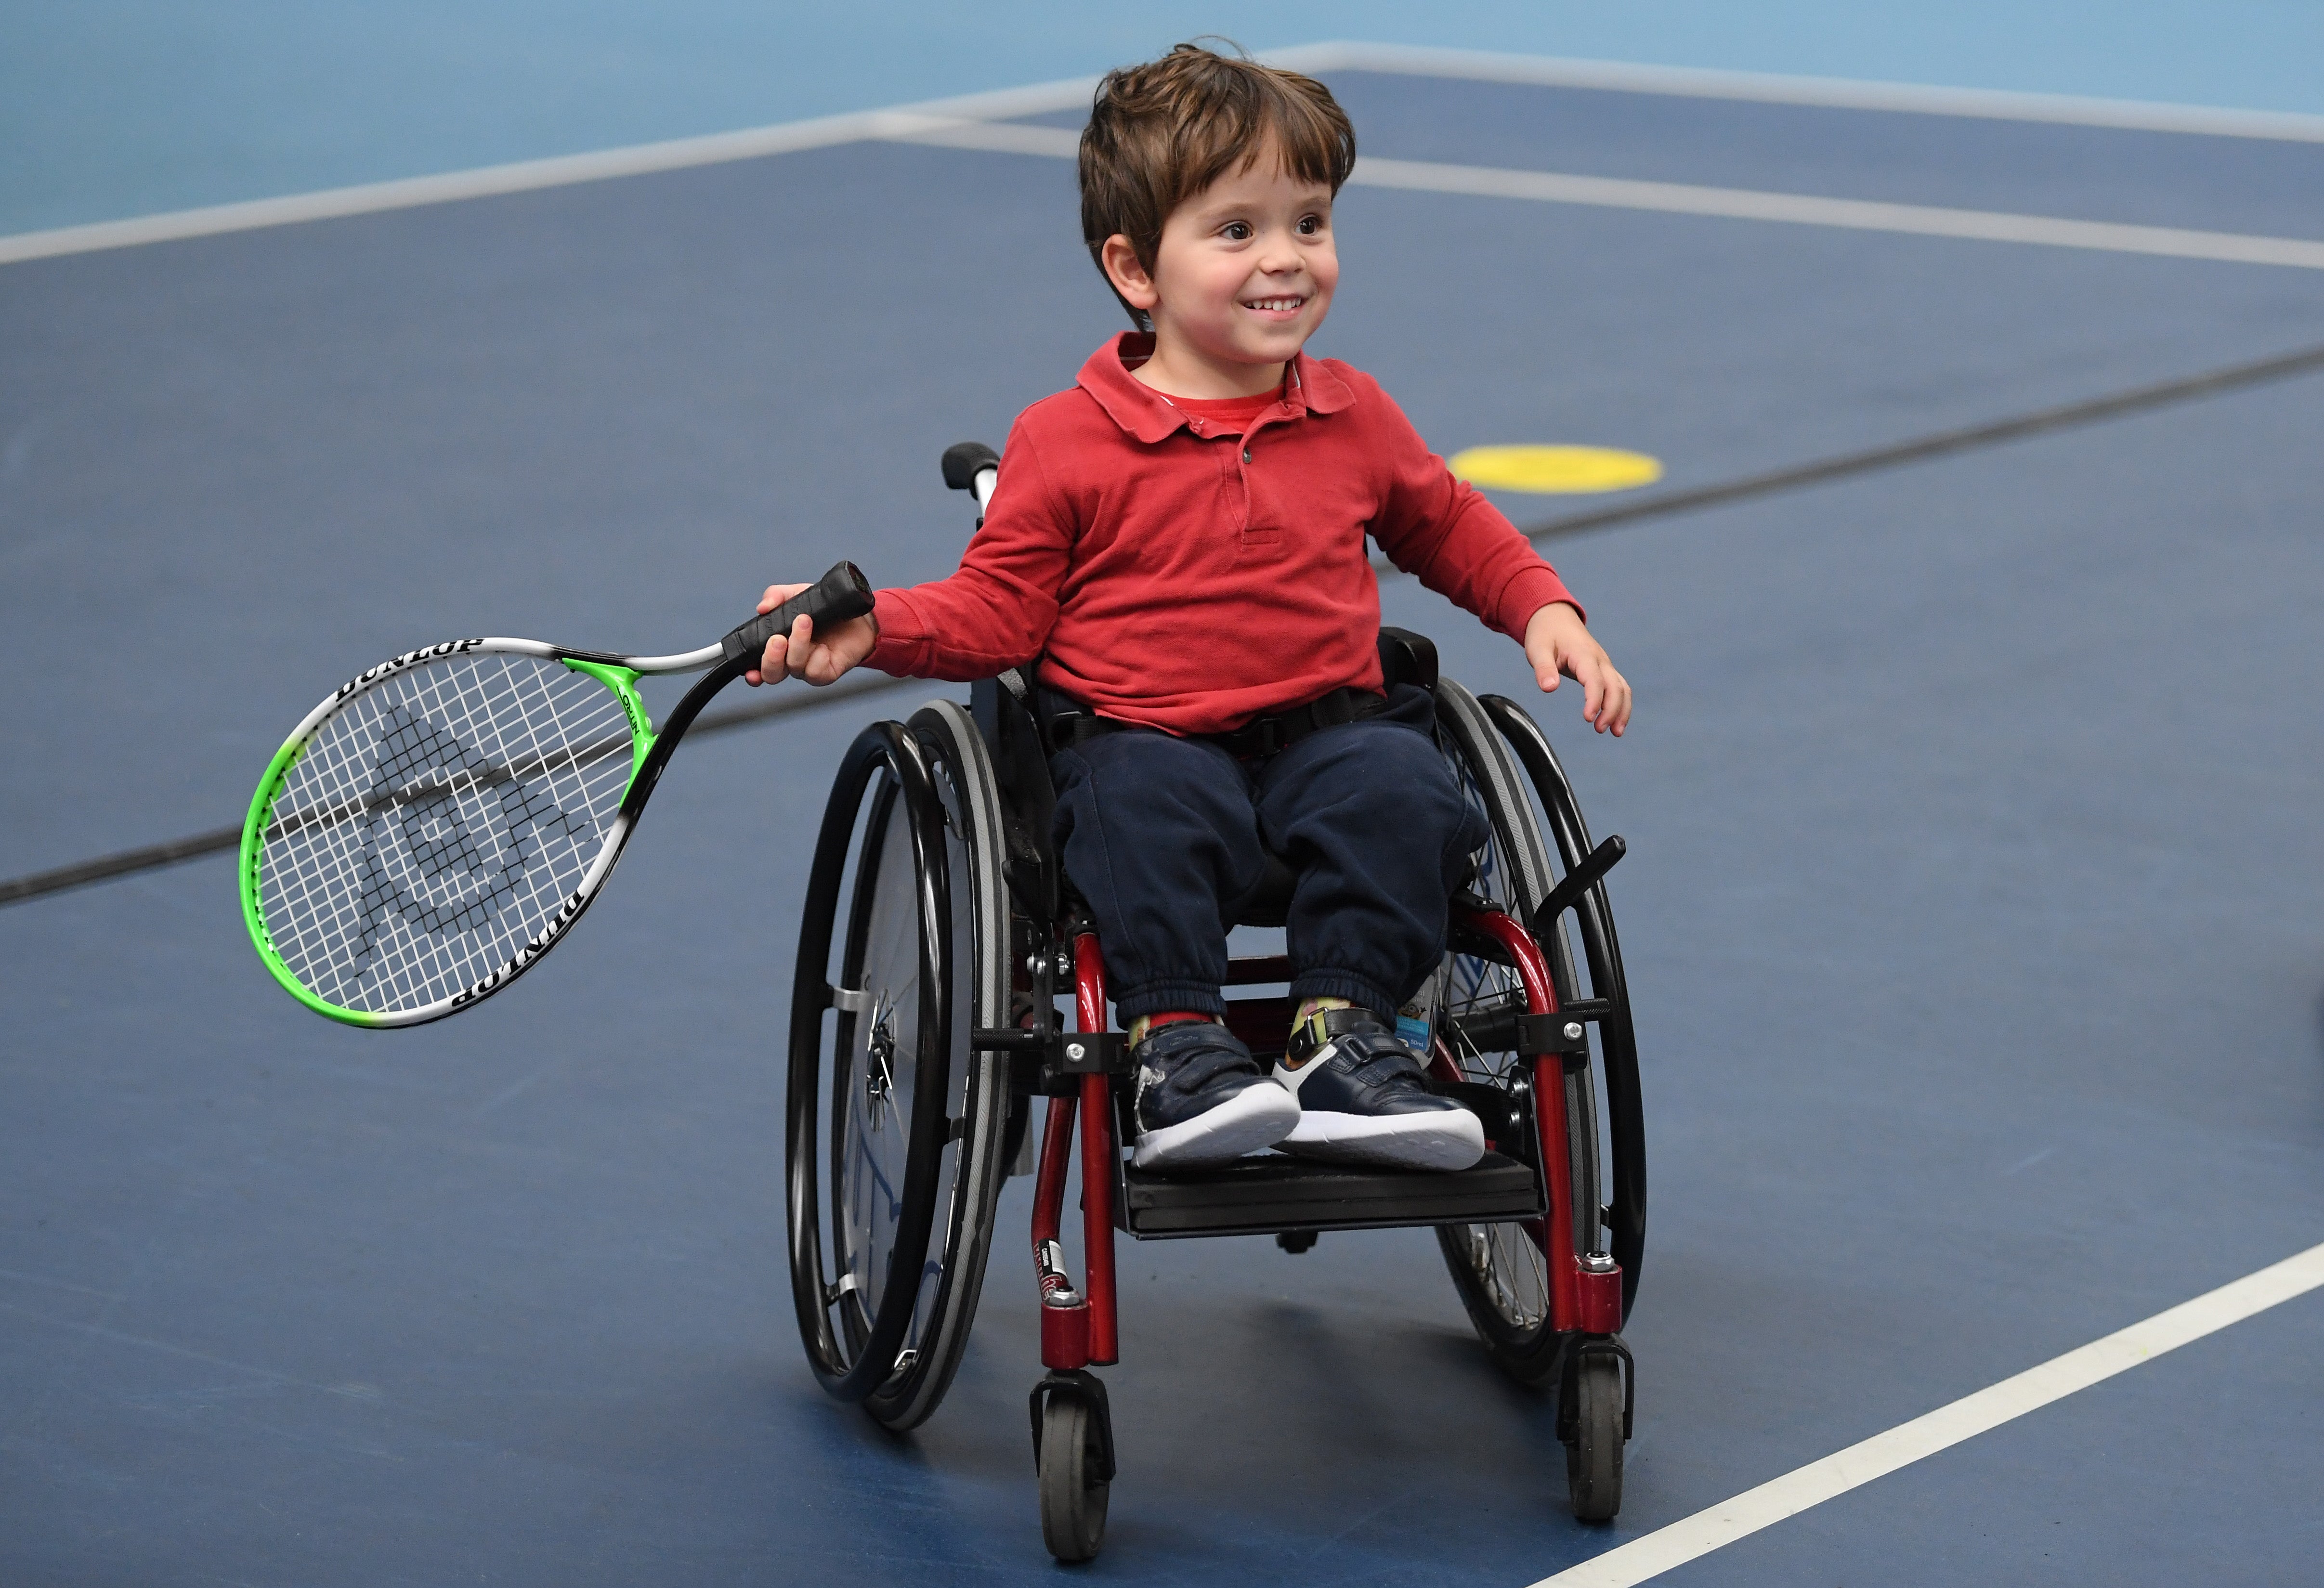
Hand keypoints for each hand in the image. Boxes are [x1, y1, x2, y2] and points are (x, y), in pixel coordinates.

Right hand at [744, 581, 879, 686]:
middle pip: (771, 674)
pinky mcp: (826, 673)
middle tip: (778, 638)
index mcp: (779, 646)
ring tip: (805, 621)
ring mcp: (808, 669)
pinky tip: (825, 646)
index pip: (758, 665)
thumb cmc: (825, 609)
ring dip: (797, 644)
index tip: (749, 670)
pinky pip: (815, 672)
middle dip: (771, 658)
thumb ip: (776, 596)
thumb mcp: (798, 595)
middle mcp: (790, 661)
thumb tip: (762, 607)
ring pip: (794, 668)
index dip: (751, 672)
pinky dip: (817, 657)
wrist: (858, 617)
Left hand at [1522, 603, 1631, 735]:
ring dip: (1622, 710)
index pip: (1595, 680)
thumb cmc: (1545, 634)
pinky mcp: (1603, 670)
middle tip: (1599, 729)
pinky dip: (1620, 705)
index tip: (1588, 718)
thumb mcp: (1537, 649)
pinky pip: (1619, 687)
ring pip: (1622, 688)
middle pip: (1616, 686)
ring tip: (1615, 732)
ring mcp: (1604, 665)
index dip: (1594, 700)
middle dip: (1612, 710)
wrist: (1555, 618)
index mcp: (1584, 654)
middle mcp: (1600, 660)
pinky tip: (1614, 721)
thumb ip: (1543, 669)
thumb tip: (1549, 688)